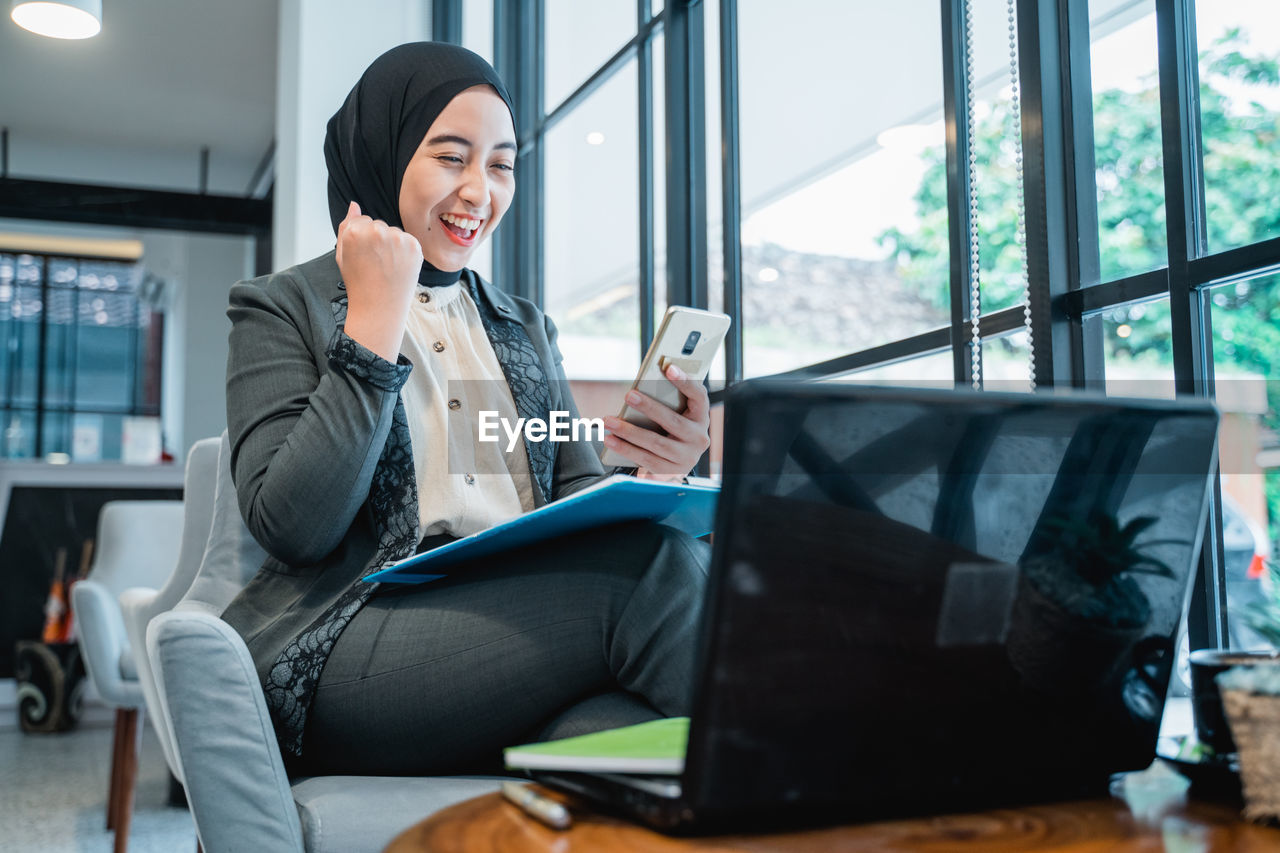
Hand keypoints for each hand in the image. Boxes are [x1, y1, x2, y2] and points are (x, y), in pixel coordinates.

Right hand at [336, 201, 422, 360]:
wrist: (380, 307)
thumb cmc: (359, 282)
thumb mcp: (342, 254)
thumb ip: (346, 226)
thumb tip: (354, 205)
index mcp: (356, 231)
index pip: (361, 220)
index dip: (361, 238)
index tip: (362, 254)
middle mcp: (378, 231)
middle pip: (378, 225)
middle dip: (377, 239)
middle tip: (375, 262)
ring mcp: (398, 238)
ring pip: (394, 231)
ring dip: (392, 244)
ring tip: (386, 266)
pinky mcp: (414, 245)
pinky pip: (407, 240)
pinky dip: (404, 250)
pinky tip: (398, 266)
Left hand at [602, 363, 710, 480]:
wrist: (678, 460)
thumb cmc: (672, 426)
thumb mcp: (676, 412)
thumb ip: (667, 399)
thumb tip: (641, 388)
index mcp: (701, 416)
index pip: (698, 396)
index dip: (685, 381)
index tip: (669, 368)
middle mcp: (699, 438)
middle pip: (673, 421)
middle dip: (649, 407)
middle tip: (629, 395)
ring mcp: (687, 457)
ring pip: (656, 442)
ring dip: (629, 431)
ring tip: (609, 420)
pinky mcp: (672, 471)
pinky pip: (646, 459)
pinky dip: (626, 448)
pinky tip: (610, 439)